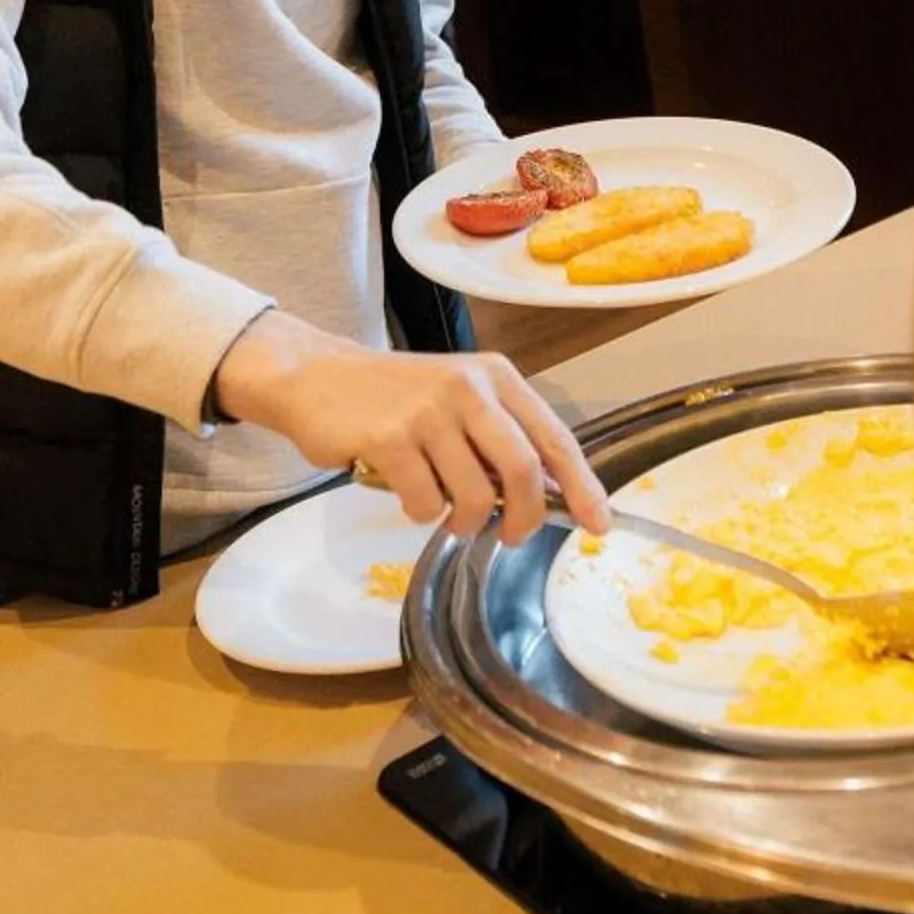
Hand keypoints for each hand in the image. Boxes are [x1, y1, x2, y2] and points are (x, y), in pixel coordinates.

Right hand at [213, 311, 611, 542]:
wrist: (317, 376)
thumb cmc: (394, 396)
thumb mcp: (458, 400)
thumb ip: (499, 438)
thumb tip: (549, 497)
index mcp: (495, 377)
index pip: (554, 437)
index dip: (581, 486)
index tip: (596, 524)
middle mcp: (468, 388)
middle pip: (523, 471)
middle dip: (524, 519)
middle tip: (510, 537)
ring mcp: (428, 412)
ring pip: (474, 497)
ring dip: (464, 522)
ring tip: (444, 511)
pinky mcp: (389, 438)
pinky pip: (425, 504)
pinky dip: (421, 514)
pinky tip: (404, 491)